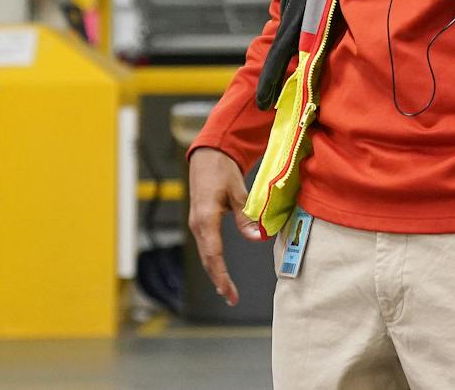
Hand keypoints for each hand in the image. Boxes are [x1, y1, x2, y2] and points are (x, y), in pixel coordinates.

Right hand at [187, 147, 265, 305]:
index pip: (213, 255)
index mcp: (206, 219)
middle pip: (207, 259)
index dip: (221, 276)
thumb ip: (246, 216)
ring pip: (206, 255)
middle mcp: (198, 225)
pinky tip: (220, 271)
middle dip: (218, 280)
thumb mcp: (237, 191)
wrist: (207, 156)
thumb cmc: (222, 171)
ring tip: (227, 290)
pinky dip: (213, 261)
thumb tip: (257, 238)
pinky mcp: (200, 222)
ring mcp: (197, 224)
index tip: (229, 292)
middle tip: (231, 298)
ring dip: (215, 273)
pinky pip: (206, 246)